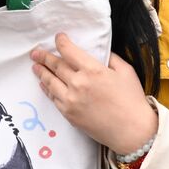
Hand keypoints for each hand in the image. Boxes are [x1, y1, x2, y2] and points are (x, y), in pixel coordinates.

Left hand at [30, 33, 157, 154]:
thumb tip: (99, 53)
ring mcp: (71, 100)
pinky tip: (44, 84)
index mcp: (93, 70)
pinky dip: (47, 89)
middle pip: (56, 66)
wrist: (132, 131)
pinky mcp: (68, 114)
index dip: (61, 42)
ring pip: (50, 82)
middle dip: (44, 57)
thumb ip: (110, 58)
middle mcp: (78, 83)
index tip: (58, 38)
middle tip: (35, 53)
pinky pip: (53, 98)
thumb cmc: (132, 100)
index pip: (69, 51)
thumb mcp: (126, 71)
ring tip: (35, 66)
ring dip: (41, 72)